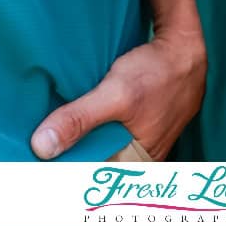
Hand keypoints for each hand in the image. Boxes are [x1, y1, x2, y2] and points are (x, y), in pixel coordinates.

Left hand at [30, 26, 206, 161]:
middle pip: (98, 164)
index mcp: (139, 165)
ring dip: (82, 140)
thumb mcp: (116, 93)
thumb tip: (41, 146)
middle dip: (72, 156)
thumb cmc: (158, 72)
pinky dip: (93, 127)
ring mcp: (142, 140)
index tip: (41, 166)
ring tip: (54, 133)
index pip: (95, 180)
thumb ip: (80, 119)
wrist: (184, 45)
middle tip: (42, 147)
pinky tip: (77, 118)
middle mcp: (142, 159)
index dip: (68, 173)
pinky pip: (110, 132)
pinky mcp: (138, 122)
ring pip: (103, 148)